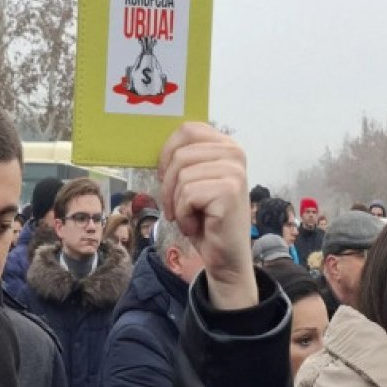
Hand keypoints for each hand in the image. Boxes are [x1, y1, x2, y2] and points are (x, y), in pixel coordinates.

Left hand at [158, 123, 257, 309]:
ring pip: (182, 176)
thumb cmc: (205, 219)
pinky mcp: (229, 191)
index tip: (165, 177)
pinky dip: (184, 215)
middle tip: (177, 207)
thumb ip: (183, 160)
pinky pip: (187, 195)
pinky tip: (197, 225)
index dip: (167, 153)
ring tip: (190, 216)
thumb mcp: (193, 182)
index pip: (187, 130)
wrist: (225, 256)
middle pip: (179, 155)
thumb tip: (152, 143)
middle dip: (169, 185)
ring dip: (177, 203)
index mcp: (226, 145)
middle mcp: (235, 153)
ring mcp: (234, 171)